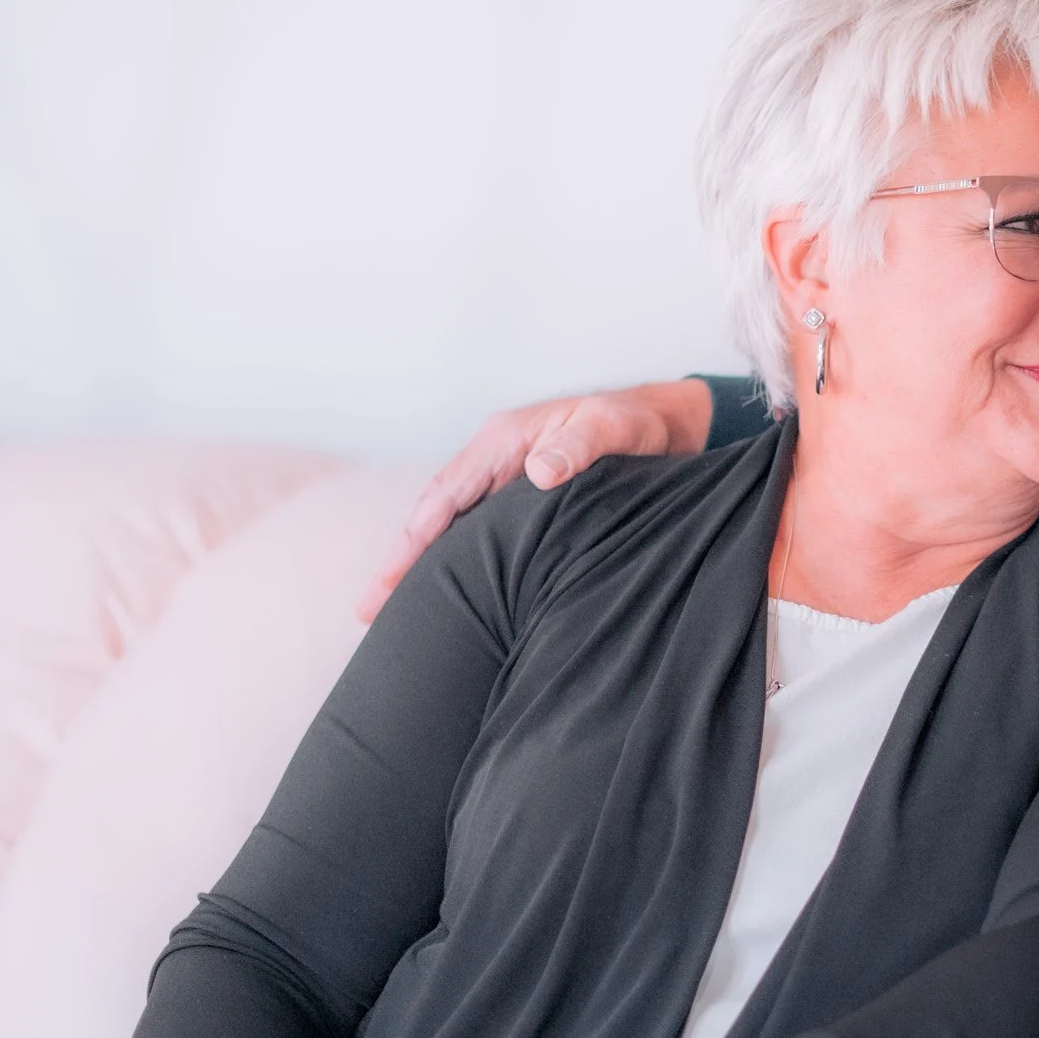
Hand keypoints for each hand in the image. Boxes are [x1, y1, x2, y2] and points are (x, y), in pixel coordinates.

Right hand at [357, 380, 713, 621]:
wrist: (668, 423)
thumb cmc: (636, 422)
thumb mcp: (610, 428)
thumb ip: (578, 446)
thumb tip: (539, 472)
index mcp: (501, 441)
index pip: (442, 497)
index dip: (411, 543)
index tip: (386, 586)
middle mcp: (495, 460)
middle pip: (435, 516)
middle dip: (403, 563)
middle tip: (369, 615)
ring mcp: (508, 480)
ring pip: (455, 528)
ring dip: (429, 566)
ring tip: (399, 615)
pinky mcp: (527, 500)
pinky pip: (482, 534)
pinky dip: (461, 562)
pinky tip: (455, 595)